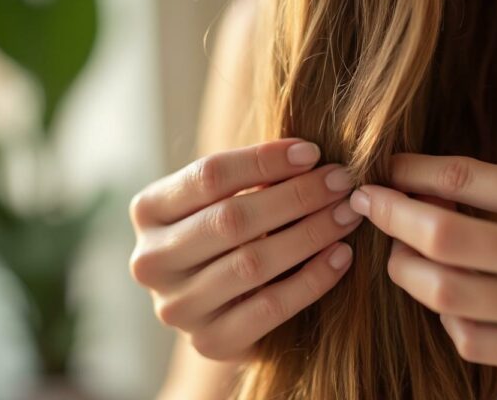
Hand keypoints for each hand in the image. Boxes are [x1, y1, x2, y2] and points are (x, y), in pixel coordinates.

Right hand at [129, 139, 361, 360]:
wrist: (223, 309)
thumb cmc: (230, 237)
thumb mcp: (225, 201)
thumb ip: (252, 179)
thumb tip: (309, 156)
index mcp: (148, 212)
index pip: (209, 175)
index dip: (265, 160)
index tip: (313, 152)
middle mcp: (151, 260)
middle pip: (231, 219)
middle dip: (297, 196)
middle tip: (342, 182)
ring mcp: (176, 307)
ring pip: (252, 263)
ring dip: (311, 233)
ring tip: (348, 214)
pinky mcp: (209, 342)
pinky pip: (270, 307)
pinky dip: (312, 279)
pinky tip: (341, 256)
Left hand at [349, 153, 496, 399]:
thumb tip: (448, 192)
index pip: (467, 178)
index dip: (414, 170)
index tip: (390, 168)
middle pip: (443, 236)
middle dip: (390, 216)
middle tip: (368, 204)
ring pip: (445, 292)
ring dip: (406, 269)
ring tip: (398, 254)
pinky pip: (472, 339)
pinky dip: (446, 319)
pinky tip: (447, 303)